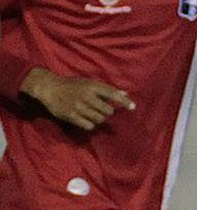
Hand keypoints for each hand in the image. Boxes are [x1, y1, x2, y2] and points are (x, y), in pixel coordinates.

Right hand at [20, 68, 134, 130]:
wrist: (50, 88)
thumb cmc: (73, 85)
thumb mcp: (89, 83)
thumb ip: (106, 90)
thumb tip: (124, 94)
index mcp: (93, 86)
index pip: (113, 94)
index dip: (124, 101)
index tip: (133, 107)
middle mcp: (87, 96)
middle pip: (108, 110)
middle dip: (107, 111)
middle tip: (100, 109)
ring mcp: (79, 107)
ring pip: (99, 119)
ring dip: (99, 118)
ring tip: (92, 113)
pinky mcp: (71, 116)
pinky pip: (89, 126)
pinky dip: (90, 124)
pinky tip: (86, 119)